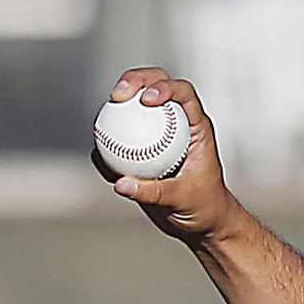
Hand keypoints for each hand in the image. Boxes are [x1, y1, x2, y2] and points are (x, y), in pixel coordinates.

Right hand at [94, 67, 243, 241]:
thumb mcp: (183, 200)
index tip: (146, 99)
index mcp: (196, 126)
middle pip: (155, 86)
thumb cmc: (203, 208)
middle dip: (136, 80)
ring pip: (135, 108)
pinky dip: (108, 143)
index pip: (183, 93)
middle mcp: (177, 124)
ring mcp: (158, 134)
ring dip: (116, 106)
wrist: (200, 223)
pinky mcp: (141, 150)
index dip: (164, 86)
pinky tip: (100, 156)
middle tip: (117, 95)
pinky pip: (120, 139)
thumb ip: (153, 192)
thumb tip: (120, 183)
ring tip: (101, 122)